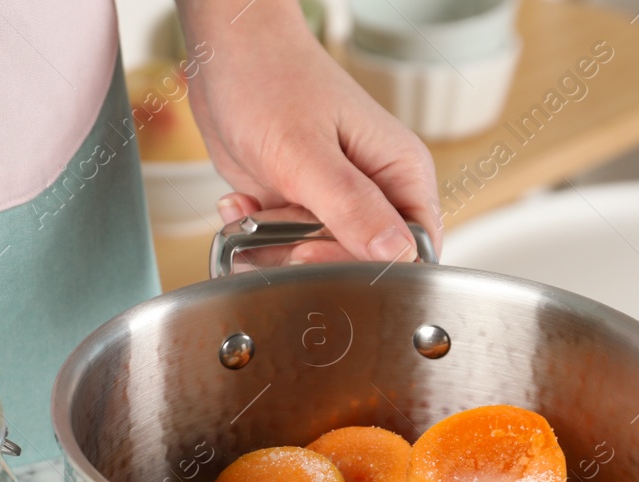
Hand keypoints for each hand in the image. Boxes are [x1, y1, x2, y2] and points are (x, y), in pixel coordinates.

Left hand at [176, 0, 440, 263]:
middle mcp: (377, 191)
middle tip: (272, 225)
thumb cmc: (270, 80)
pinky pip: (285, 247)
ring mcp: (337, 201)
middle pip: (359, 265)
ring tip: (251, 209)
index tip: (311, 252)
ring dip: (273, 246)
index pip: (411, 252)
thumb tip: (397, 254)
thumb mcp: (305, 152)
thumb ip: (351, 207)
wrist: (226, 56)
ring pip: (317, 262)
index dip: (364, 267)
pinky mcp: (302, 206)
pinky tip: (241, 203)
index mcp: (401, 173)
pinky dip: (255, 236)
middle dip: (307, 255)